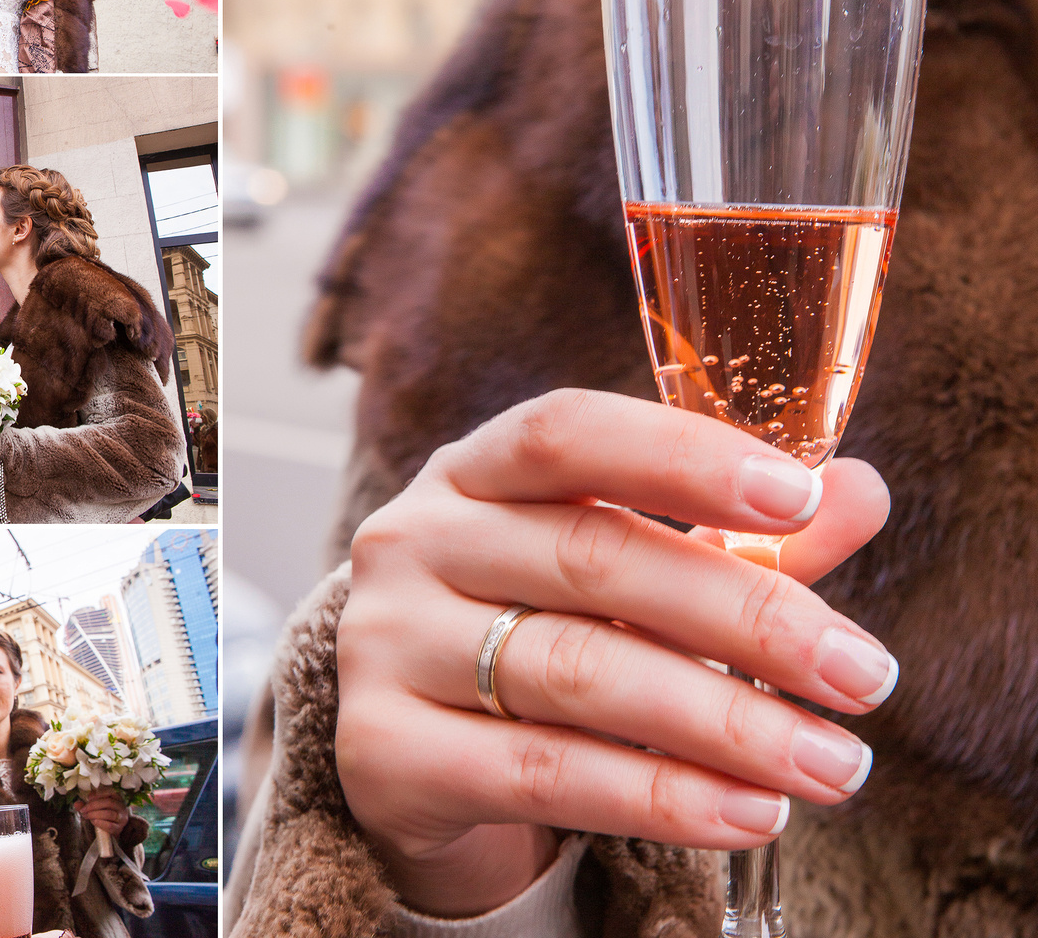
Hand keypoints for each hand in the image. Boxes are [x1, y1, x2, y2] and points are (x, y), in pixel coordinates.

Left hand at [75, 789, 129, 836]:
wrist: (113, 829)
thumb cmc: (104, 815)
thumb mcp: (97, 807)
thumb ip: (87, 804)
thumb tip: (76, 804)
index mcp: (117, 797)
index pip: (110, 791)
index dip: (98, 793)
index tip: (88, 798)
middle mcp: (121, 806)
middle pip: (109, 802)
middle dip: (93, 805)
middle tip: (83, 810)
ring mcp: (121, 818)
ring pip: (109, 813)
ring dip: (94, 814)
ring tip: (86, 815)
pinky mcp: (118, 828)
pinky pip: (109, 825)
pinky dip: (100, 823)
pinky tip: (93, 821)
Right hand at [335, 389, 893, 917]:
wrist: (411, 757)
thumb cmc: (532, 637)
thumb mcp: (625, 576)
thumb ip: (732, 538)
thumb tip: (859, 490)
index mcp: (470, 474)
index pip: (565, 433)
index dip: (682, 457)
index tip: (800, 501)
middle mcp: (412, 542)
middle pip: (590, 557)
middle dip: (748, 617)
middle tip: (862, 676)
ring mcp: (384, 644)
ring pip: (575, 672)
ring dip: (726, 723)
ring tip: (831, 765)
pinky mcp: (384, 750)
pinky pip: (541, 773)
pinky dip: (658, 796)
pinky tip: (746, 813)